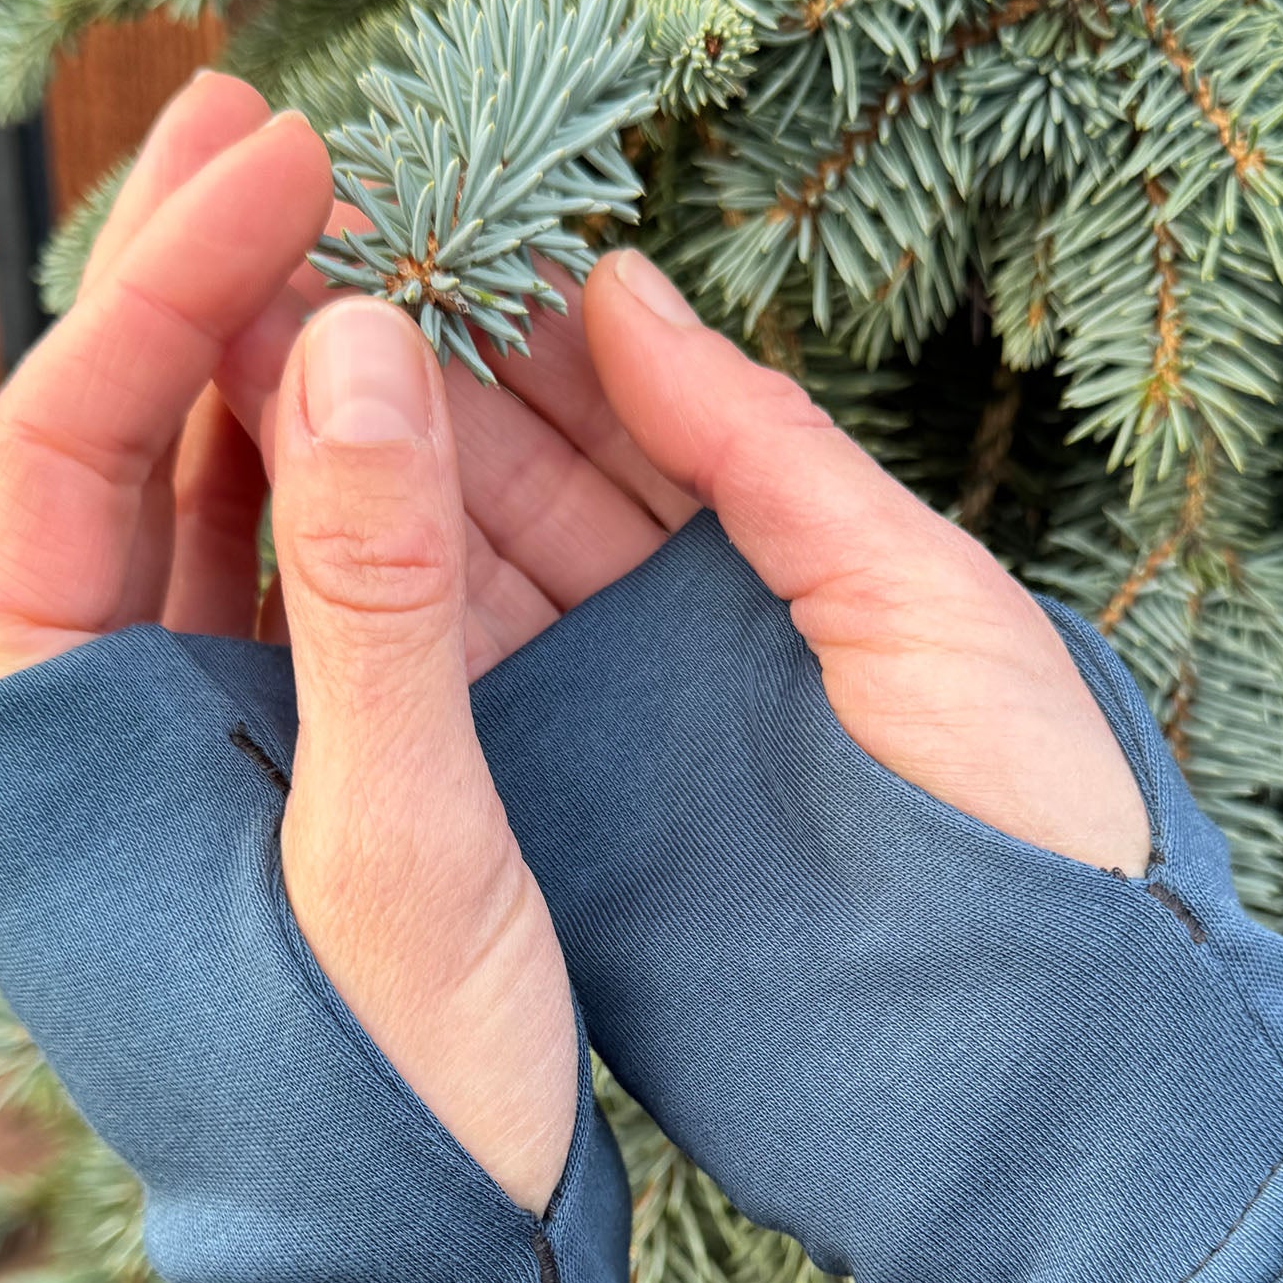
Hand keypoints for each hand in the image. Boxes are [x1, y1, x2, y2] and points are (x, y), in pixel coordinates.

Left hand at [0, 71, 574, 1212]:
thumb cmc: (391, 1100)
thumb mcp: (394, 839)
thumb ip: (371, 592)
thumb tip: (359, 335)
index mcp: (27, 746)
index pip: (57, 445)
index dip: (162, 281)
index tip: (287, 155)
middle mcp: (70, 726)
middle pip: (107, 447)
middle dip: (189, 279)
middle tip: (279, 118)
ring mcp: (165, 740)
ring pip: (193, 501)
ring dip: (268, 359)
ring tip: (341, 209)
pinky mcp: (262, 765)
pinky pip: (278, 577)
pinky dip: (334, 474)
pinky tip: (391, 379)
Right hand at [218, 223, 1147, 876]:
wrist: (1031, 1068)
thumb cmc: (1032, 818)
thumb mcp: (923, 601)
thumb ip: (768, 453)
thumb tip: (623, 288)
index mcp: (780, 561)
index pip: (623, 411)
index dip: (515, 318)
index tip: (406, 214)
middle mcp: (673, 639)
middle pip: (519, 488)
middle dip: (408, 382)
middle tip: (280, 263)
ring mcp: (608, 740)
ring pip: (463, 587)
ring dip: (365, 482)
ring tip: (249, 360)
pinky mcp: (558, 843)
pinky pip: (450, 717)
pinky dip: (370, 632)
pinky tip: (279, 540)